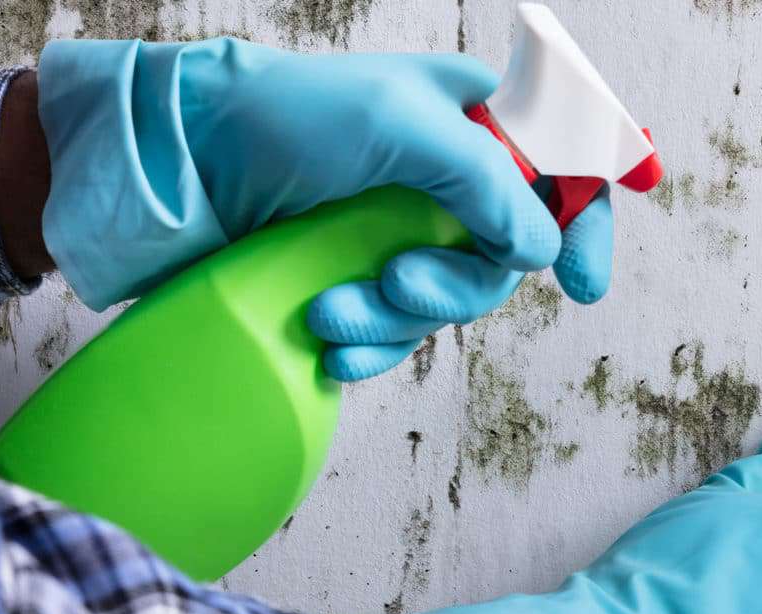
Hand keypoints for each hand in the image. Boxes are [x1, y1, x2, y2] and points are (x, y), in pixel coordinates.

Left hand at [35, 38, 611, 375]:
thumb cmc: (282, 117)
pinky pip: (396, 333)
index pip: (566, 169)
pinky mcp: (358, 277)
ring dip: (395, 320)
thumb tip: (541, 247)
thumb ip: (486, 180)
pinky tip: (329, 348)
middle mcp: (448, 177)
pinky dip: (370, 348)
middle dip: (457, 286)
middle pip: (507, 258)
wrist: (175, 164)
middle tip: (398, 284)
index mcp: (473, 118)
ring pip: (448, 304)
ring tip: (332, 310)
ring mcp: (402, 231)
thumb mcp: (396, 125)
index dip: (587, 224)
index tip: (582, 282)